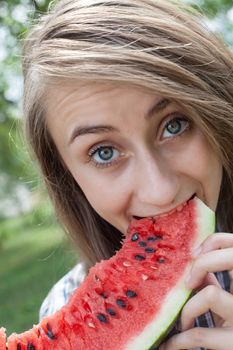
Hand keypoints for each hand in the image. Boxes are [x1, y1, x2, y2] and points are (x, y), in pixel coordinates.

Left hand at [159, 232, 232, 349]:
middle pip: (232, 259)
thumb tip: (194, 266)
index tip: (194, 255)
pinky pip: (198, 334)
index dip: (215, 241)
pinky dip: (177, 340)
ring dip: (187, 310)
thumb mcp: (227, 305)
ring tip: (183, 324)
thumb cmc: (230, 332)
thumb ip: (215, 284)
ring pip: (210, 293)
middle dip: (203, 263)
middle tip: (188, 282)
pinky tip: (169, 345)